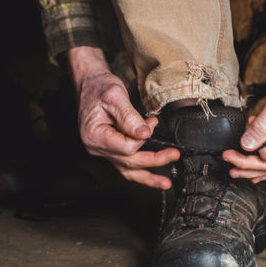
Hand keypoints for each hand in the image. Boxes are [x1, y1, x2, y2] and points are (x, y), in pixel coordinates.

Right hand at [68, 47, 178, 188]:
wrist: (91, 83)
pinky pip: (126, 165)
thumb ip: (130, 116)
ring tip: (165, 183)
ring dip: (148, 177)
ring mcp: (104, 150)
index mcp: (95, 136)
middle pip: (130, 161)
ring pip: (127, 170)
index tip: (151, 122)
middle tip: (174, 154)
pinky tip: (154, 177)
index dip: (143, 137)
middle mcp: (97, 147)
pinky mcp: (111, 148)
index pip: (126, 147)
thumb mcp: (115, 96)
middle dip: (154, 159)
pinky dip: (140, 171)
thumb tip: (145, 133)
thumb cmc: (100, 87)